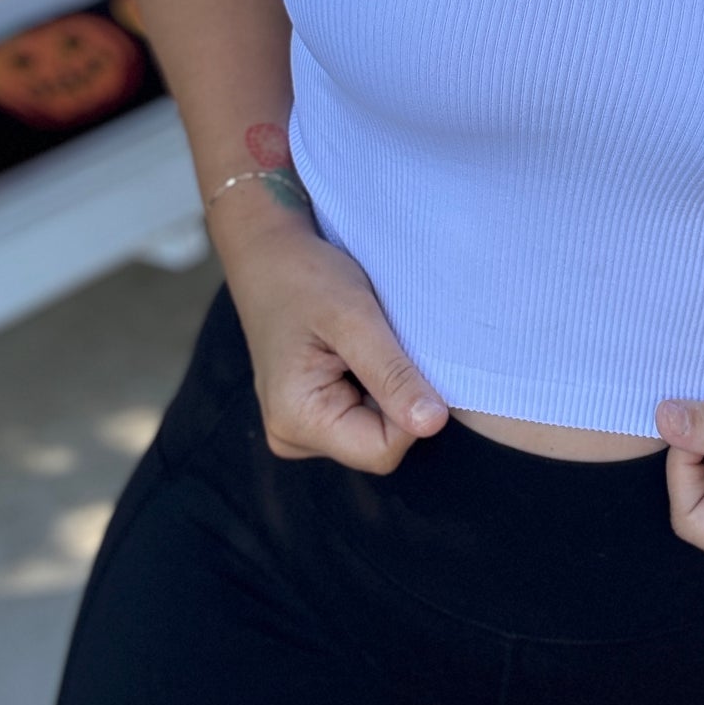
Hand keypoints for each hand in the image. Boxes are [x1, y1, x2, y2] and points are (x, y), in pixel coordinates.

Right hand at [220, 211, 448, 473]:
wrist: (269, 254)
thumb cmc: (306, 277)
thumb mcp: (355, 318)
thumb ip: (392, 374)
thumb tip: (433, 425)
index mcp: (295, 421)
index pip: (383, 450)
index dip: (409, 410)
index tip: (404, 355)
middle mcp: (292, 435)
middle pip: (378, 442)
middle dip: (396, 396)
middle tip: (383, 342)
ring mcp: (300, 427)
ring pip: (375, 429)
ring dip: (386, 388)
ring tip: (367, 342)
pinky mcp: (312, 412)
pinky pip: (362, 414)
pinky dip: (374, 383)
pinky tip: (359, 350)